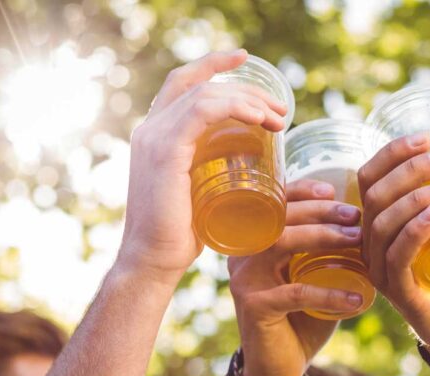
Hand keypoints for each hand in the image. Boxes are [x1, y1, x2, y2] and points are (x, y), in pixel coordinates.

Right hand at [117, 49, 287, 286]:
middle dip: (245, 88)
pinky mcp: (165, 151)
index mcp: (155, 135)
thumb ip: (214, 171)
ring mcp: (154, 137)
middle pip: (200, 84)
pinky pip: (202, 111)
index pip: (182, 83)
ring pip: (206, 94)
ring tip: (279, 118)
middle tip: (280, 108)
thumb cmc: (181, 236)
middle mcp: (150, 129)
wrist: (154, 261)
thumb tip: (252, 162)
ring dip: (249, 99)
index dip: (212, 64)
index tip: (244, 59)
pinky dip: (235, 107)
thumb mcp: (199, 192)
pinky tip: (260, 118)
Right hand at [227, 179, 363, 375]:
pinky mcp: (254, 307)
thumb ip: (328, 252)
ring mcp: (245, 280)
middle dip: (320, 211)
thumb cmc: (301, 319)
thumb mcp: (313, 278)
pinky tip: (358, 299)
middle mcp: (243, 255)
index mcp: (254, 242)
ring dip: (323, 237)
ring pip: (282, 243)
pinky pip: (296, 292)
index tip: (336, 189)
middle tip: (356, 215)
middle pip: (279, 217)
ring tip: (358, 241)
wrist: (279, 368)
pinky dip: (330, 294)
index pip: (274, 204)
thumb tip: (365, 220)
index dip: (303, 191)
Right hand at [358, 135, 429, 360]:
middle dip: (410, 170)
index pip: (370, 177)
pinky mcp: (399, 292)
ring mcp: (381, 269)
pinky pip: (397, 258)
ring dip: (415, 198)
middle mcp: (372, 243)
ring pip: (383, 225)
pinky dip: (413, 232)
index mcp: (380, 219)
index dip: (392, 153)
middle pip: (375, 195)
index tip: (427, 137)